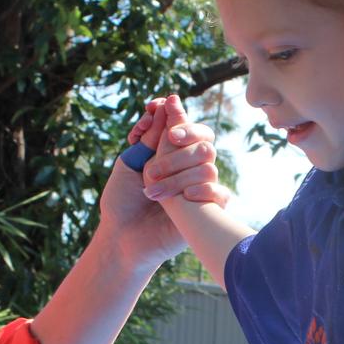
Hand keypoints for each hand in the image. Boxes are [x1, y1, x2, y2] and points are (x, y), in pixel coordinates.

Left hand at [95, 98, 225, 268]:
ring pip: (208, 166)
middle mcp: (189, 168)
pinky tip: (183, 199)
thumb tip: (164, 105)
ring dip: (177, 177)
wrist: (122, 238)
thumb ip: (149, 138)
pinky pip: (220, 193)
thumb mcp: (129, 164)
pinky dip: (202, 192)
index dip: (179, 116)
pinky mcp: (208, 210)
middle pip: (205, 143)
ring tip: (152, 193)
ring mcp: (200, 188)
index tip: (163, 105)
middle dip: (178, 150)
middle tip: (152, 167)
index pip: (188, 127)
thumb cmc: (123, 202)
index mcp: (172, 154)